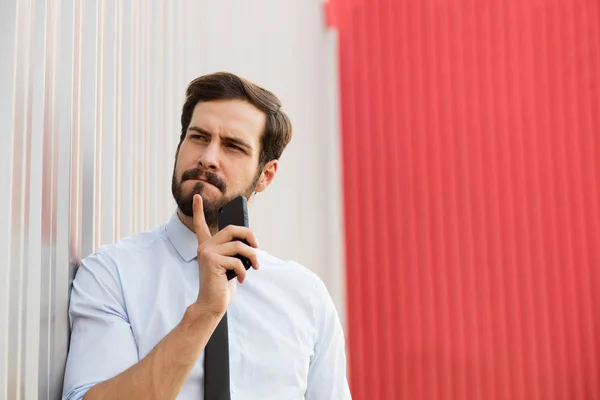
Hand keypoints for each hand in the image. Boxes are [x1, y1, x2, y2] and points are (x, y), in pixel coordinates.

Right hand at [192, 194, 259, 315]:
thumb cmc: (222, 285)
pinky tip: (243, 279)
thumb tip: (250, 243)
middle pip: (233, 229)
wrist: (212, 303)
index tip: (196, 196)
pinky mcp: (212, 261)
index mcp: (207, 246)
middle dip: (250, 235)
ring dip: (252, 257)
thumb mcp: (229, 264)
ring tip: (255, 267)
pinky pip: (238, 260)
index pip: (201, 224)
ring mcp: (207, 253)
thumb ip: (233, 250)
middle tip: (257, 247)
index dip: (198, 210)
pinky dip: (245, 271)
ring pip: (239, 246)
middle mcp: (205, 247)